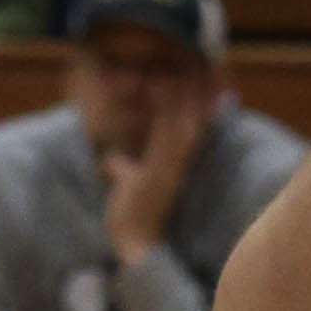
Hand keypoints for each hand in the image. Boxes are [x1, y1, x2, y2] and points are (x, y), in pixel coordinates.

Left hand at [103, 77, 216, 260]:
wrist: (134, 246)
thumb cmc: (132, 220)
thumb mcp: (127, 187)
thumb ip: (123, 171)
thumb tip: (113, 162)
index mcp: (171, 166)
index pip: (184, 127)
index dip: (190, 102)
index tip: (193, 76)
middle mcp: (176, 165)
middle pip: (189, 120)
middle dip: (193, 93)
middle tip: (196, 64)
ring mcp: (169, 169)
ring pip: (179, 124)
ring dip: (180, 96)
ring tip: (177, 68)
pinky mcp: (158, 175)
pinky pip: (165, 138)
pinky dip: (166, 113)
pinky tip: (161, 91)